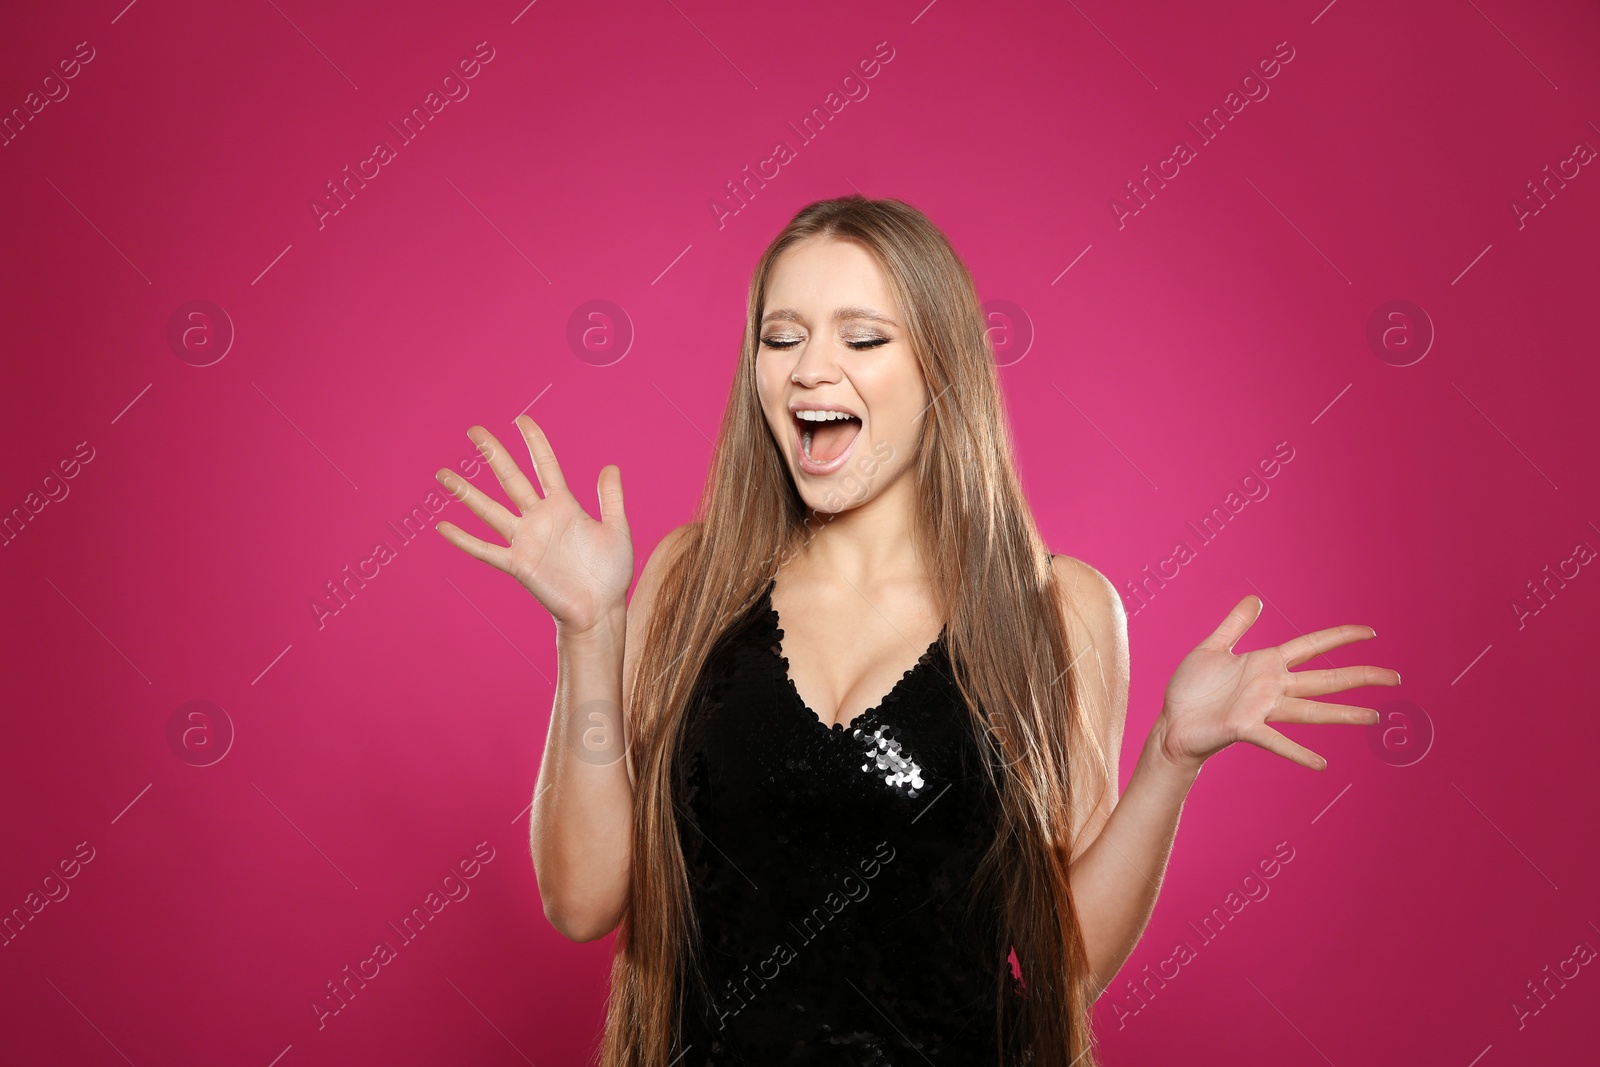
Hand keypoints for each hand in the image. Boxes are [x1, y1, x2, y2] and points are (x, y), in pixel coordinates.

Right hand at [433, 417, 632, 634]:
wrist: (601, 610)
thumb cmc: (610, 573)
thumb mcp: (617, 529)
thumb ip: (611, 499)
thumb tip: (610, 466)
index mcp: (564, 506)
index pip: (545, 466)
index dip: (535, 442)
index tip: (521, 419)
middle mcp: (539, 518)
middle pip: (511, 478)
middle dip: (493, 454)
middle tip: (474, 430)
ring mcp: (526, 541)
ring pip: (490, 510)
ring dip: (466, 493)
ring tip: (443, 474)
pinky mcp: (518, 565)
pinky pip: (486, 550)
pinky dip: (464, 540)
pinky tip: (443, 526)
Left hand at [1153, 595, 1400, 773]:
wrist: (1172, 722)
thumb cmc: (1191, 689)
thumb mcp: (1211, 648)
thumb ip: (1234, 625)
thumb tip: (1254, 599)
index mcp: (1266, 664)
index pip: (1312, 646)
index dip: (1340, 637)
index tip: (1370, 633)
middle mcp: (1272, 687)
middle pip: (1325, 679)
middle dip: (1360, 677)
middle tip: (1395, 678)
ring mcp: (1262, 709)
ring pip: (1311, 710)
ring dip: (1343, 714)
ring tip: (1374, 718)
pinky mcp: (1245, 729)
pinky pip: (1276, 741)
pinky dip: (1298, 753)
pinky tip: (1322, 764)